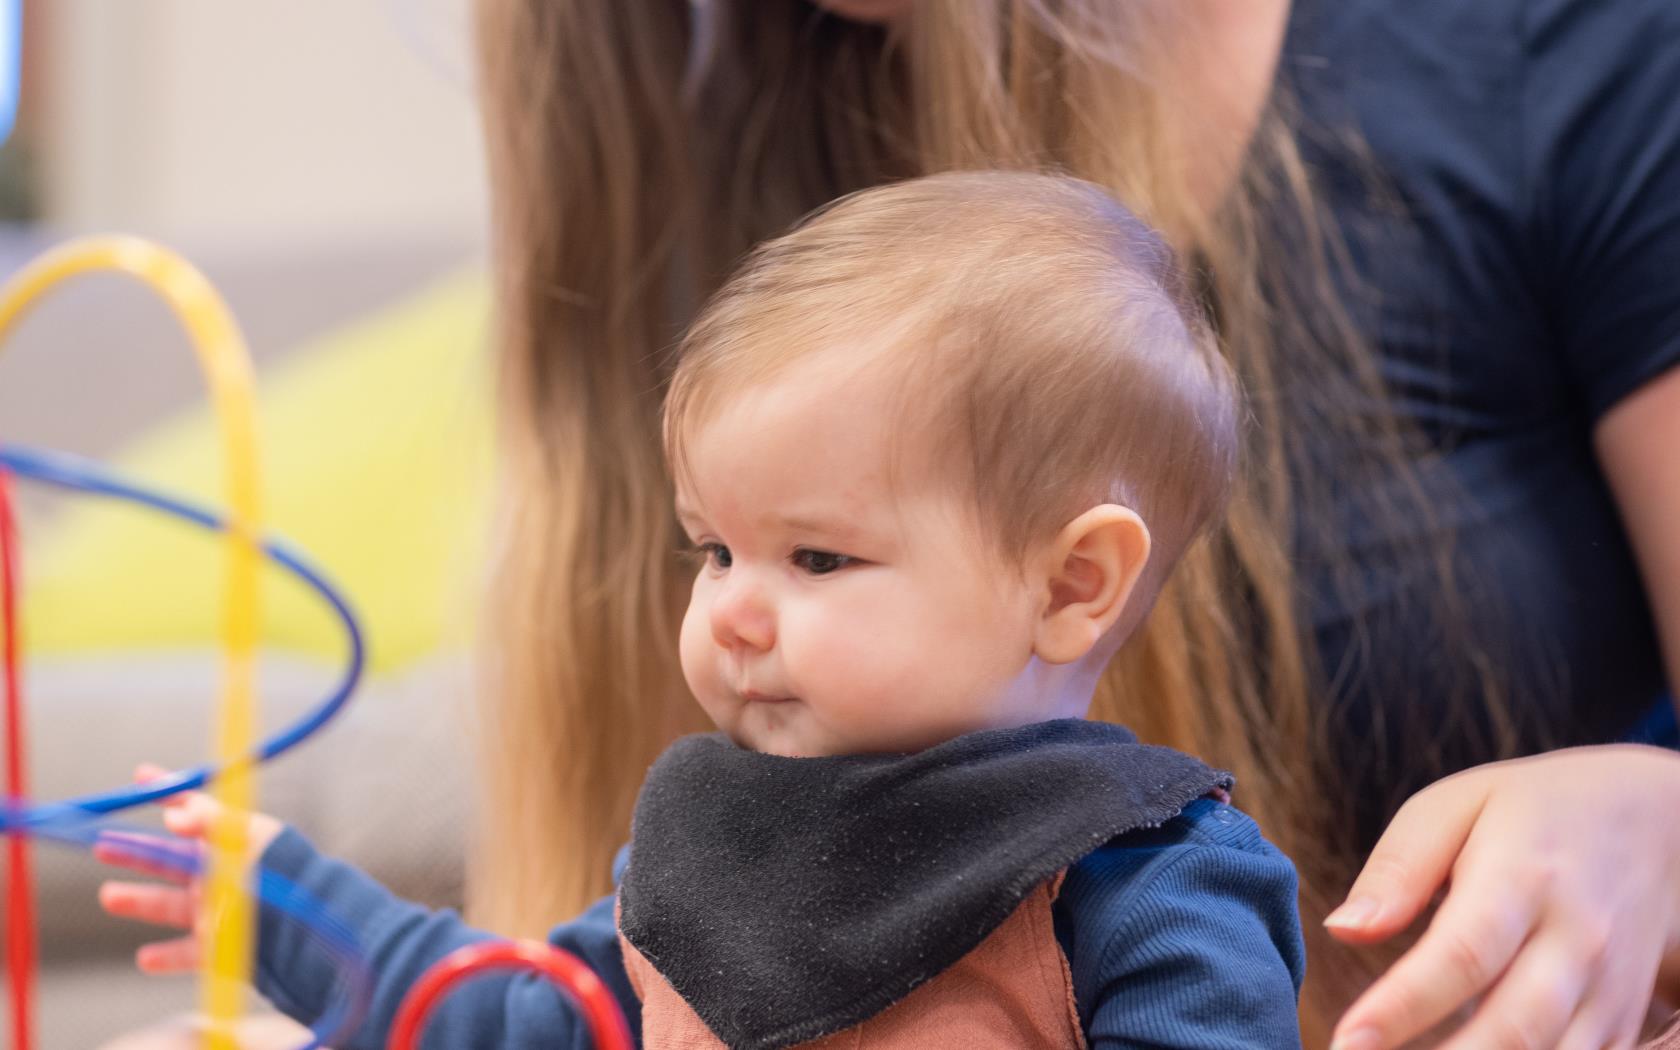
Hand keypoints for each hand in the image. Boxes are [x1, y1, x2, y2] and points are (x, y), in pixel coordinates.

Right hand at [95, 764, 283, 974]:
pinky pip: (187, 954)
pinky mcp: (221, 948)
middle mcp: (223, 875)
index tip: (140, 776)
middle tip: (101, 844)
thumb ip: (210, 824)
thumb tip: (172, 815)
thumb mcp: (248, 839)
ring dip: (139, 900)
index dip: (168, 791)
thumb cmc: (283, 875)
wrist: (308, 926)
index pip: (195, 810)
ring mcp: (220, 911)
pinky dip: (165, 957)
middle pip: (170, 860)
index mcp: (233, 841)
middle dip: (136, 851)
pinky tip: (145, 958)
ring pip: (170, 905)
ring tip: (108, 896)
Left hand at [1325, 745, 1679, 1049]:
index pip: (1461, 955)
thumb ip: (1397, 870)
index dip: (1401, 1007)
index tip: (1347, 1041)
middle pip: (1513, 1029)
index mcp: (1524, 877)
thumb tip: (1343, 929)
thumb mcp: (1454, 808)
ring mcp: (1607, 988)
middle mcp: (1577, 941)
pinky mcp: (1621, 1020)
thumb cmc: (1529, 812)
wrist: (1652, 822)